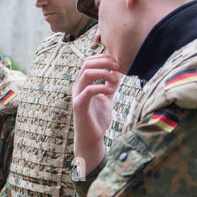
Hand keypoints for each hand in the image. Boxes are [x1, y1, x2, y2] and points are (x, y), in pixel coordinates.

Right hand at [71, 53, 119, 176]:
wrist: (91, 138)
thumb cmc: (97, 119)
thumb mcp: (107, 97)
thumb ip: (110, 85)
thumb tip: (118, 71)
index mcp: (84, 83)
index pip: (90, 61)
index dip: (104, 58)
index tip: (118, 64)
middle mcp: (78, 86)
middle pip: (87, 63)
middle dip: (105, 62)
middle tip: (118, 68)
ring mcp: (77, 95)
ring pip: (87, 73)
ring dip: (104, 73)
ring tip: (115, 81)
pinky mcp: (79, 105)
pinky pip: (89, 90)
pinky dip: (102, 87)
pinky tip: (110, 92)